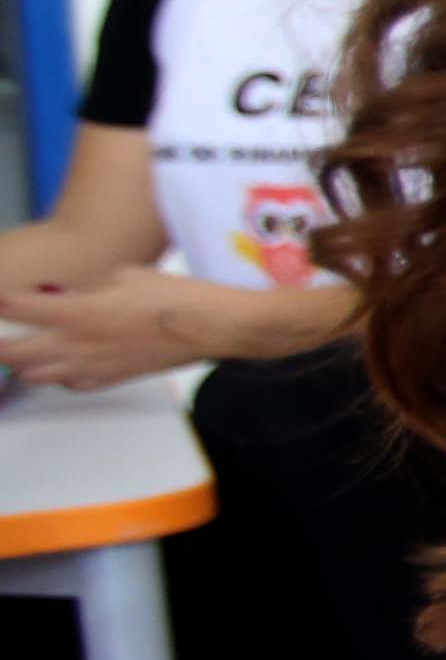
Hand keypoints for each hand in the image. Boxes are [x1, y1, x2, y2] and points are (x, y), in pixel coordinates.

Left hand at [0, 267, 224, 388]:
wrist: (211, 327)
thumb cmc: (175, 296)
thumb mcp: (125, 275)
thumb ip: (91, 287)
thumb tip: (75, 293)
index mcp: (80, 311)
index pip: (19, 308)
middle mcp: (79, 343)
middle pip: (15, 353)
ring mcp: (95, 365)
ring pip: (38, 375)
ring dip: (23, 365)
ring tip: (20, 355)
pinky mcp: (114, 377)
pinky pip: (73, 384)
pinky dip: (60, 377)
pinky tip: (61, 369)